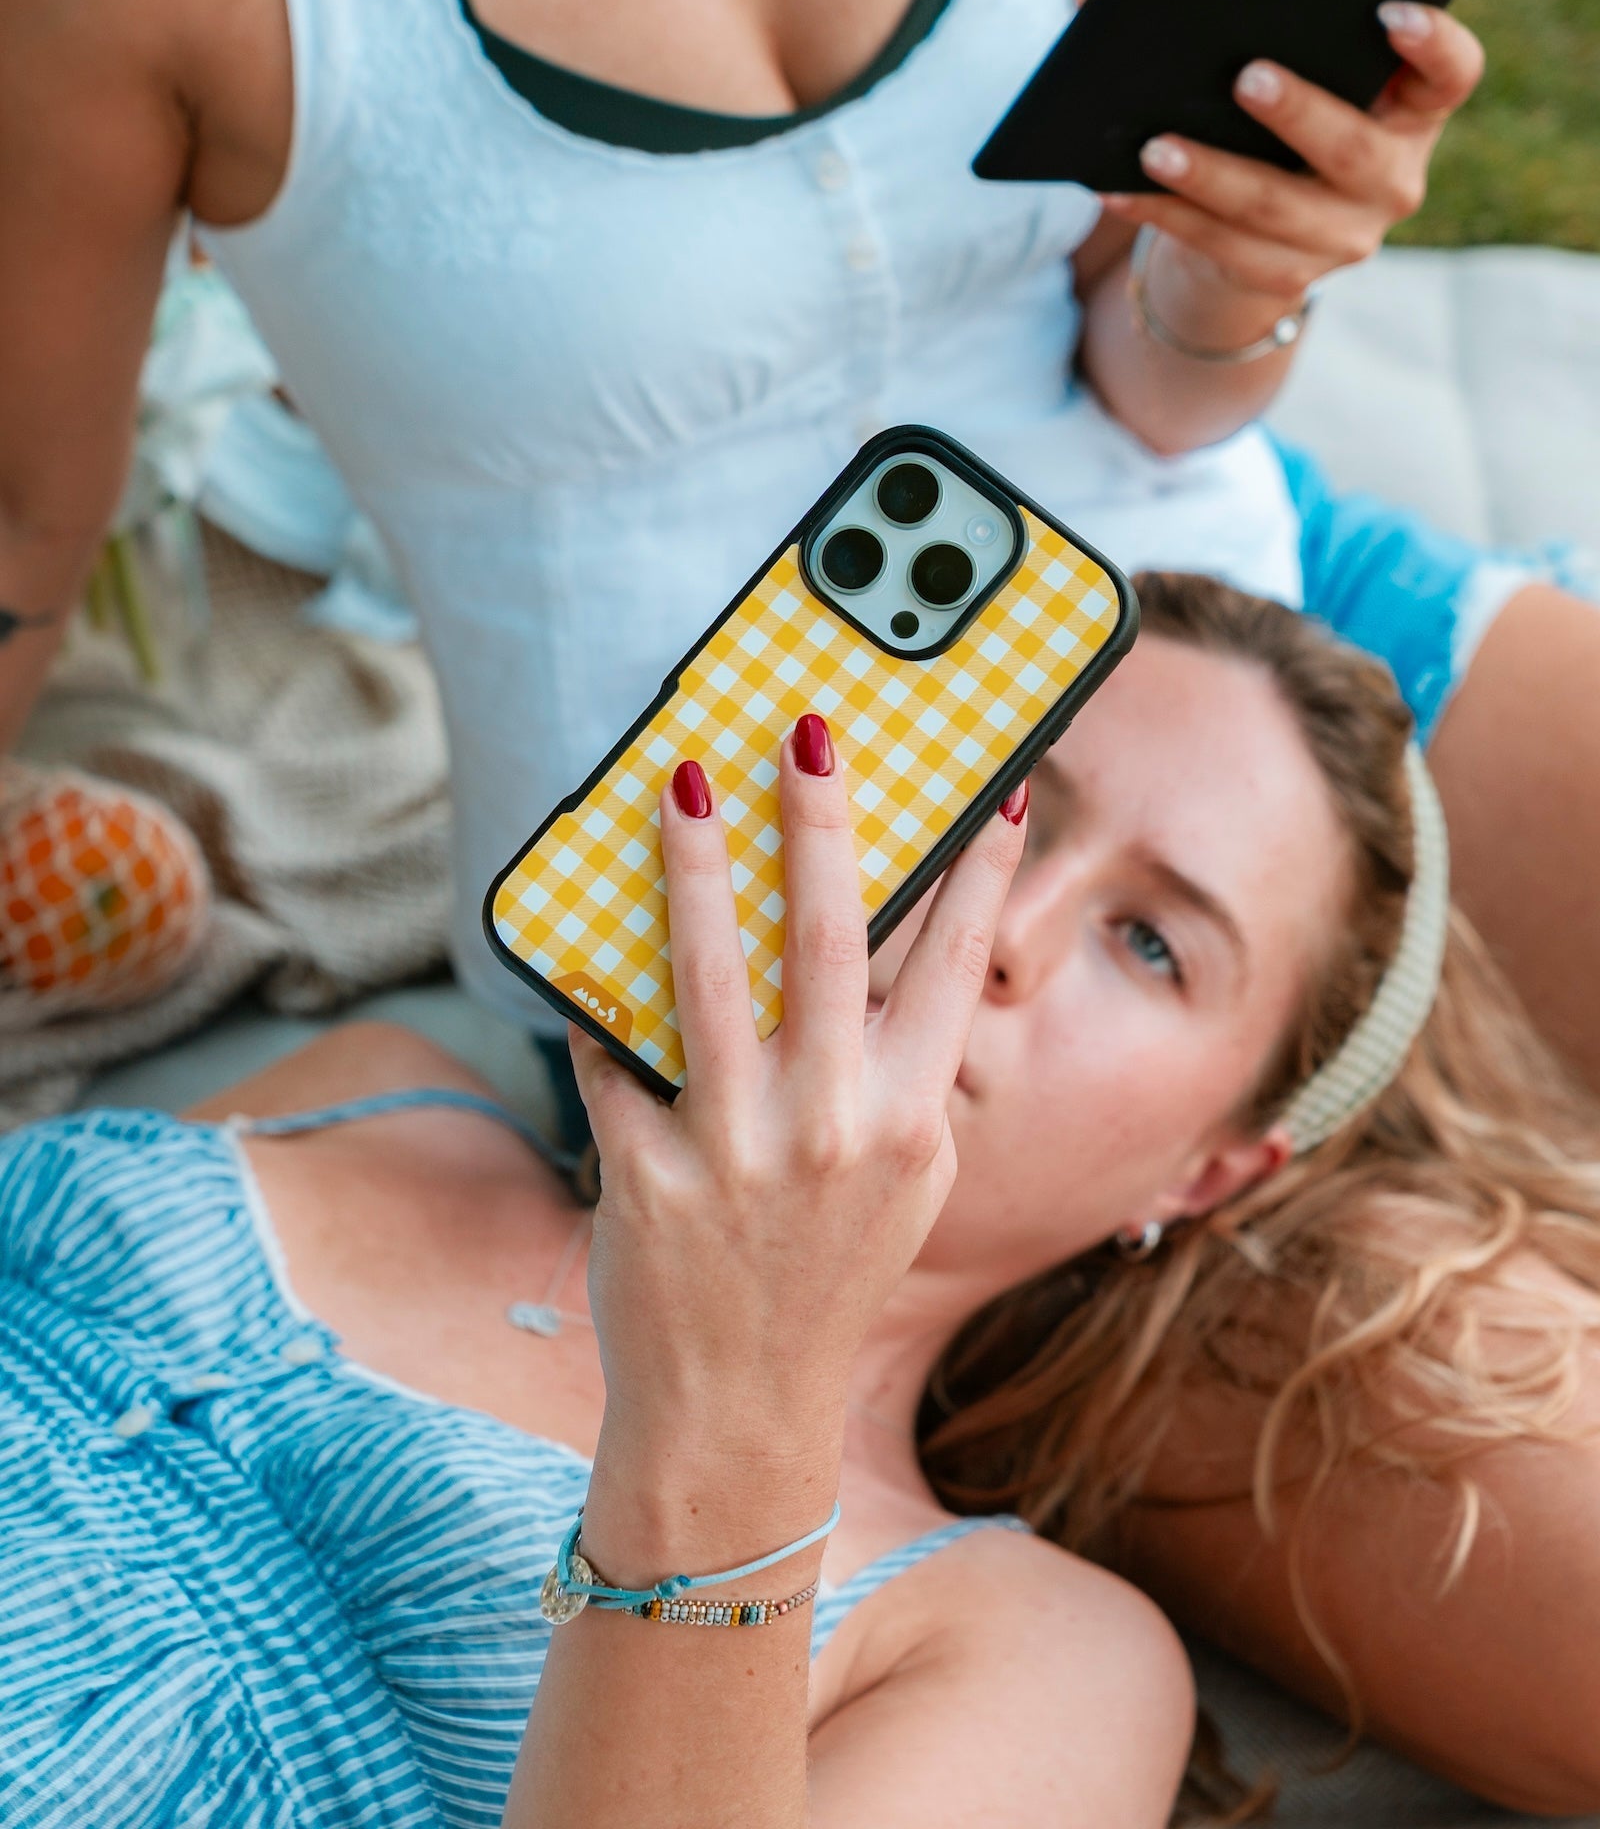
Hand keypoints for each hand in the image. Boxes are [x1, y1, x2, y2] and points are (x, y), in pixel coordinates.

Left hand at [572, 722, 1026, 1466]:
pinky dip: (599, 999)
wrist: (740, 1411)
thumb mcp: (897, 1180)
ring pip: (712, 975)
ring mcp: (736, 1154)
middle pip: (833, 944)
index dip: (982, 876)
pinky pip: (615, 1056)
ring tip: (686, 783)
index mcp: (909, 1123)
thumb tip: (872, 946)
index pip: (959, 973)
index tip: (999, 790)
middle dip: (823, 824)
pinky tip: (583, 934)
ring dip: (699, 867)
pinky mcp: (645, 1176)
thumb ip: (893, 1073)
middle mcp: (833, 1130)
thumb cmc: (826, 1275)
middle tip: (809, 732)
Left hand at [1102, 2, 1484, 305]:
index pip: (1452, 75)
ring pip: (1273, 208)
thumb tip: (1213, 14)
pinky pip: (1218, 245)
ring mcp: (1345, 237)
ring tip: (1154, 148)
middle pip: (1352, 150)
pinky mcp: (1287, 277)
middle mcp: (1394, 180)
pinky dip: (1164, 214)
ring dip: (1208, 176)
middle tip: (1246, 76)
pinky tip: (1119, 190)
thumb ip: (1302, 50)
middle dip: (1297, 114)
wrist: (1267, 227)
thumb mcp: (1315, 81)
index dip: (1433, 46)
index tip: (1393, 13)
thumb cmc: (1288, 120)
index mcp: (1414, 114)